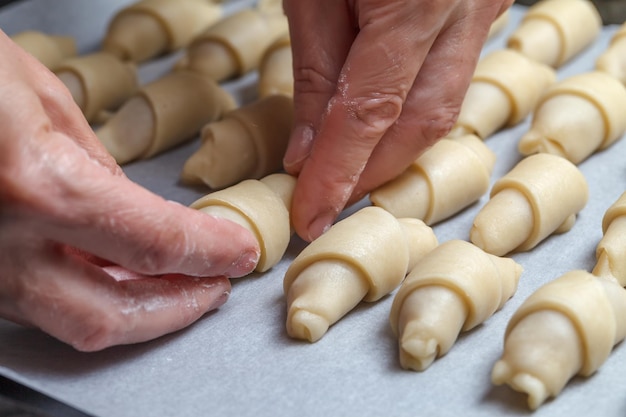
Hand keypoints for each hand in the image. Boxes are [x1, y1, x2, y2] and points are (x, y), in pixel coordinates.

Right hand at [0, 30, 259, 351]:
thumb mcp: (42, 98)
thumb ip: (96, 165)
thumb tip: (136, 208)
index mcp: (35, 186)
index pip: (154, 243)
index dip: (209, 252)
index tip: (239, 253)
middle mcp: (2, 245)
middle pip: (113, 315)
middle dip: (179, 308)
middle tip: (215, 287)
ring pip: (72, 322)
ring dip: (138, 309)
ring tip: (178, 285)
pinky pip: (38, 304)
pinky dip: (89, 297)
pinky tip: (116, 278)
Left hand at [283, 0, 512, 240]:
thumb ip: (317, 72)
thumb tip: (309, 152)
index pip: (373, 113)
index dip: (338, 172)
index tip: (310, 215)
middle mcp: (469, 5)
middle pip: (424, 121)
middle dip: (373, 171)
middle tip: (328, 198)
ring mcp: (487, 4)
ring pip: (444, 103)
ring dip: (394, 145)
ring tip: (349, 166)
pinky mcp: (486, 3)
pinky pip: (452, 72)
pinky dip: (414, 105)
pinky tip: (384, 119)